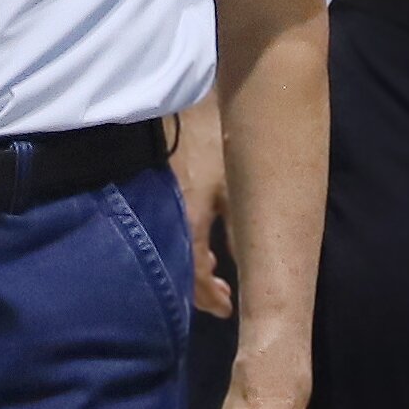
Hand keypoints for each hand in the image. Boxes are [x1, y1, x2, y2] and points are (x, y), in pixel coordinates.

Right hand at [178, 127, 233, 318]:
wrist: (190, 98)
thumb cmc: (219, 142)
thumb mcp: (235, 190)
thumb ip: (239, 232)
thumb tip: (247, 269)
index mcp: (189, 222)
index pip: (195, 277)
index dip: (210, 299)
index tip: (228, 309)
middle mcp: (170, 218)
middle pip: (180, 268)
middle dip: (201, 289)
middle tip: (224, 297)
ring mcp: (163, 202)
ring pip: (176, 249)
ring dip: (195, 266)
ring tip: (216, 272)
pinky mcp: (162, 186)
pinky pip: (173, 228)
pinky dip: (187, 244)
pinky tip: (202, 241)